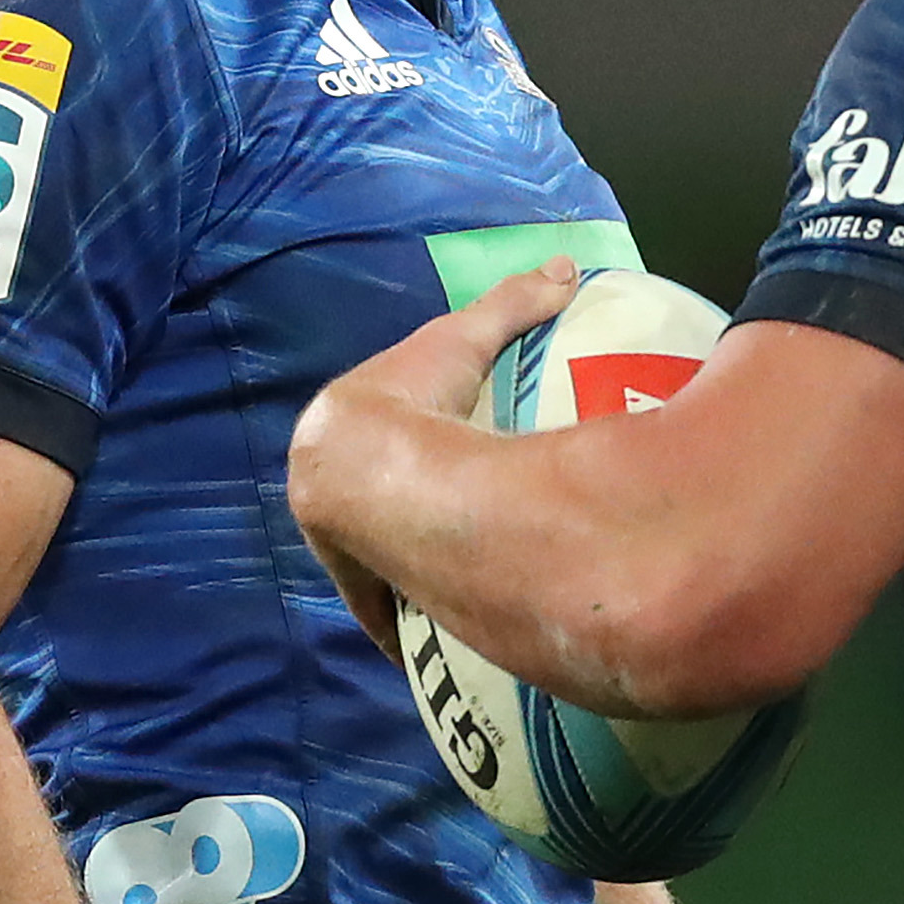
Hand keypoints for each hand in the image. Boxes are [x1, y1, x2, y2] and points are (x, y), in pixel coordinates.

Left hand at [290, 257, 584, 660]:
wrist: (368, 469)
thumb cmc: (409, 398)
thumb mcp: (464, 341)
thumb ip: (512, 305)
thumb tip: (567, 268)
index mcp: (349, 443)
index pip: (375, 460)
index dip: (403, 468)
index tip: (442, 477)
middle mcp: (336, 505)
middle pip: (376, 524)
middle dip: (405, 535)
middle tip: (466, 541)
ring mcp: (350, 556)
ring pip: (386, 573)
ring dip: (415, 582)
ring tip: (470, 589)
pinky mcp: (369, 599)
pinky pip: (398, 619)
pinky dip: (421, 627)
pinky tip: (452, 636)